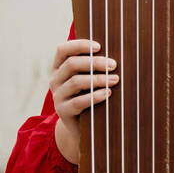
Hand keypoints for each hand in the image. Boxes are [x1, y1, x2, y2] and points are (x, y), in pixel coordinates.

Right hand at [50, 39, 118, 164]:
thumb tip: (118, 53)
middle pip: (72, 64)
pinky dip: (95, 96)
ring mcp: (57, 96)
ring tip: (115, 79)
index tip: (99, 46)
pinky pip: (78, 102)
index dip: (79, 45)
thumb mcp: (90, 79)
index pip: (62, 50)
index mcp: (59, 67)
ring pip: (76, 82)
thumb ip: (95, 66)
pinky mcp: (63, 111)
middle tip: (114, 65)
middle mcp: (55, 80)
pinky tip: (108, 93)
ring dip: (98, 79)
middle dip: (95, 62)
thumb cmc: (91, 95)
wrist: (84, 127)